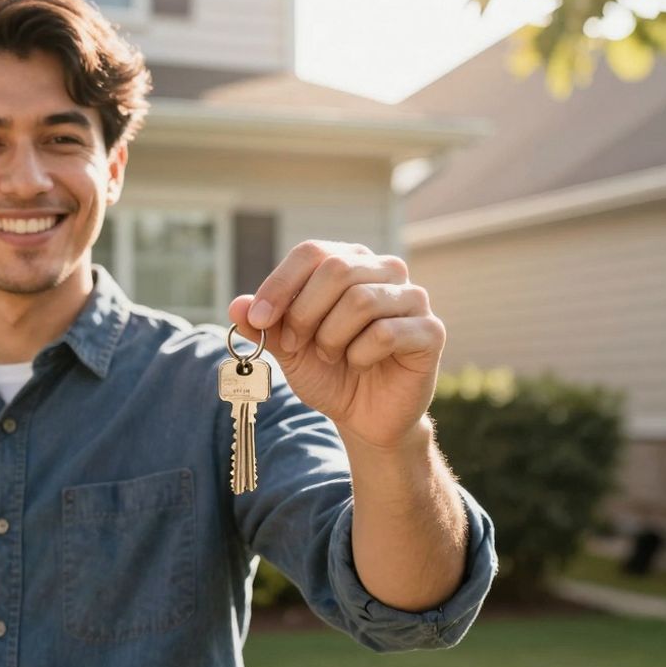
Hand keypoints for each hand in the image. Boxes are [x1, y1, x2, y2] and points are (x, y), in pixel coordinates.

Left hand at [227, 240, 444, 450]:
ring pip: (360, 300)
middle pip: (336, 270)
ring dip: (331, 337)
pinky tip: (359, 365)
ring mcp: (413, 298)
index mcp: (349, 262)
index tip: (257, 319)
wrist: (363, 415)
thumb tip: (235, 305)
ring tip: (330, 356)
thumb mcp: (286, 347)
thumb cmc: (328, 371)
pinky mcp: (430, 331)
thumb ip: (262, 325)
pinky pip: (385, 333)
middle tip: (293, 344)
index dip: (279, 284)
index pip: (311, 252)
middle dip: (303, 313)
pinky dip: (359, 355)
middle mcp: (385, 270)